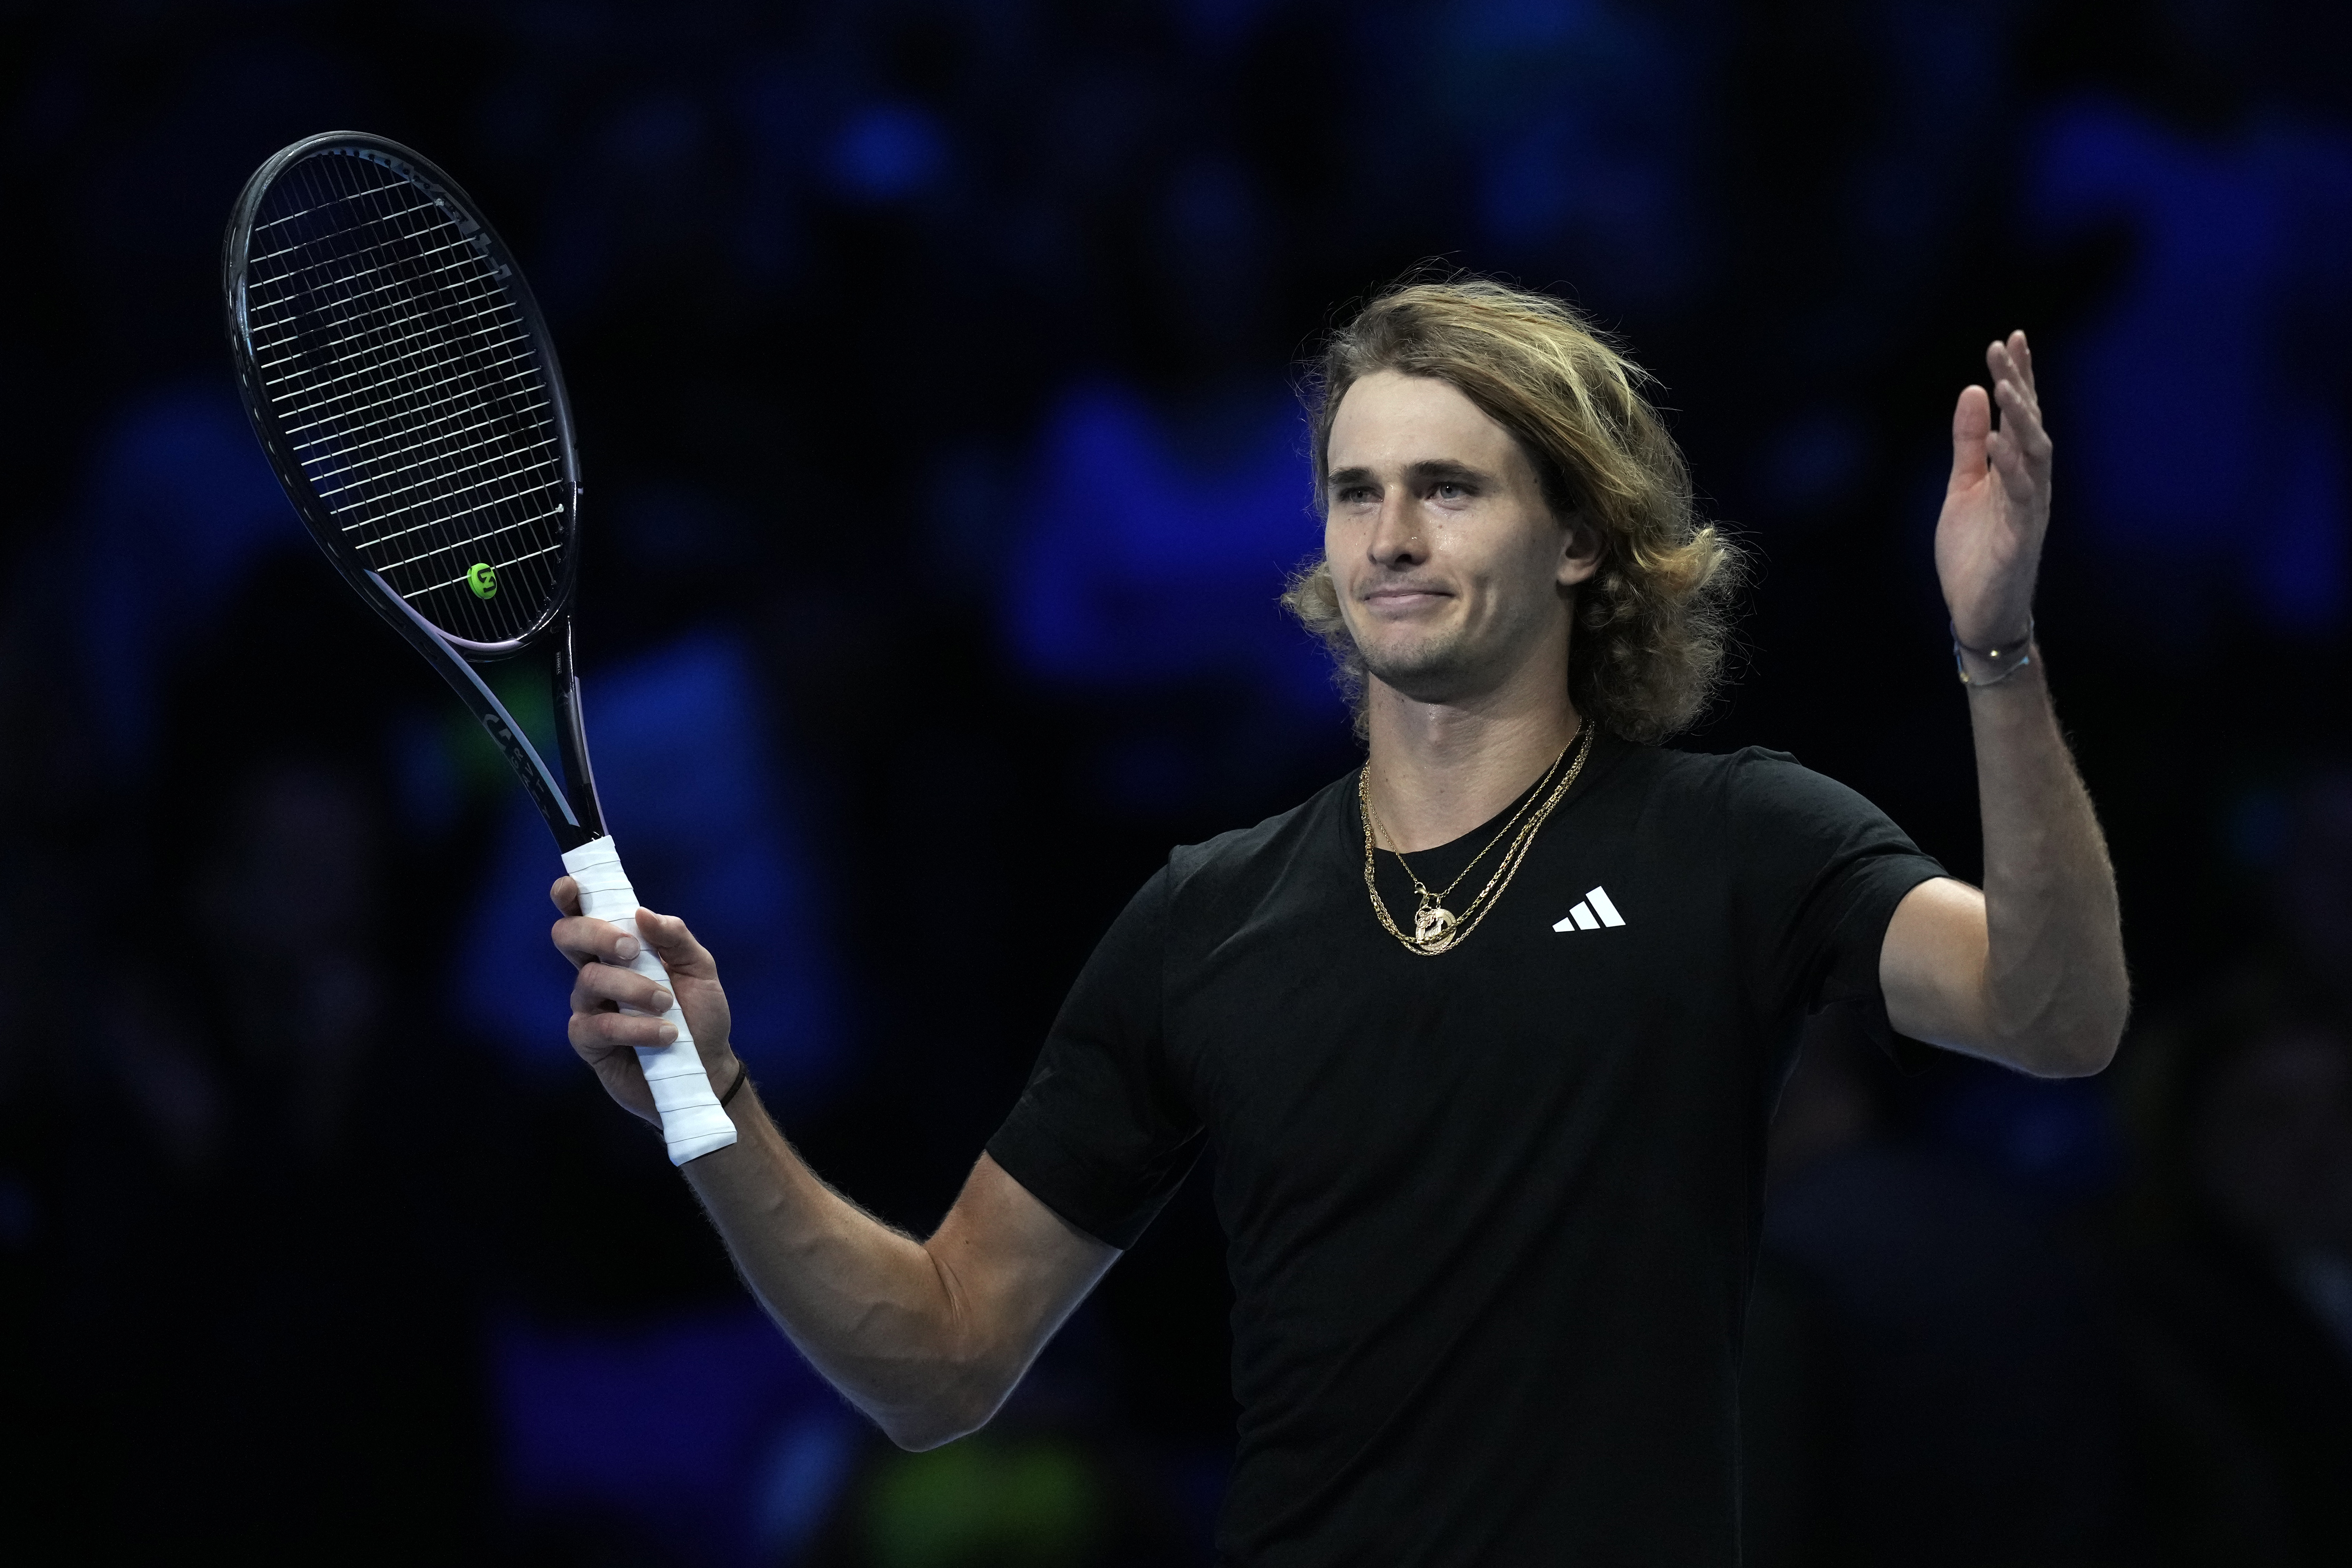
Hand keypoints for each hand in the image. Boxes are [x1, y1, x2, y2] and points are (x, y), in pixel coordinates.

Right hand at [550, 876, 738, 1126]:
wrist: (707, 1068)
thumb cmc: (701, 1016)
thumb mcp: (700, 970)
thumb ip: (675, 938)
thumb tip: (643, 913)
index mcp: (619, 948)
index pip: (583, 914)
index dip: (569, 896)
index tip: (571, 887)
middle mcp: (597, 971)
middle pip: (568, 936)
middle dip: (598, 934)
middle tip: (633, 950)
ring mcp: (589, 1006)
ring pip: (589, 980)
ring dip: (634, 989)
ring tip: (669, 1006)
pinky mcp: (589, 1042)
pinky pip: (599, 1025)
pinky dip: (636, 1028)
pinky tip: (666, 1036)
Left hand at [1936, 331, 2051, 649]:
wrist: (1978, 609)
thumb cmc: (1975, 549)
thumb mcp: (1963, 486)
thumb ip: (1969, 443)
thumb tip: (1972, 392)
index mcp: (2018, 470)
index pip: (2021, 415)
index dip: (2019, 375)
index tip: (2010, 337)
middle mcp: (2031, 483)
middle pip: (2031, 424)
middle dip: (2020, 384)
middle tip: (2004, 347)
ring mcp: (2029, 509)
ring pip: (2034, 454)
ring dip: (2021, 418)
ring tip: (2004, 384)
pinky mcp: (2021, 537)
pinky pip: (2021, 496)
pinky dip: (2010, 466)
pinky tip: (1997, 440)